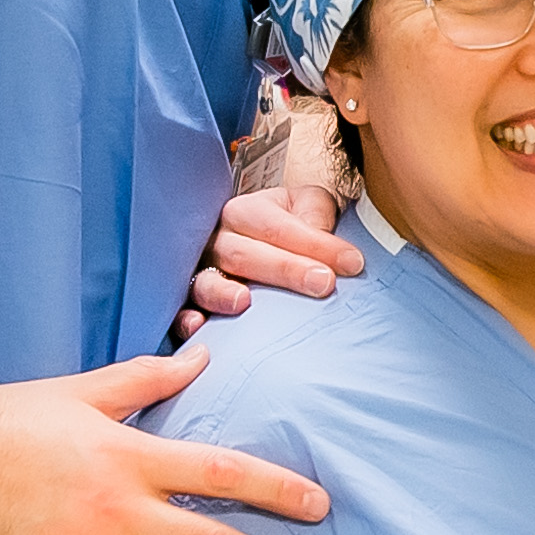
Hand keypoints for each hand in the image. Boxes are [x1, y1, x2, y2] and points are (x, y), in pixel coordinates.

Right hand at [177, 183, 365, 337]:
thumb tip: (325, 242)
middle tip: (323, 284)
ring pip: (207, 283)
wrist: (267, 248)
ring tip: (244, 302)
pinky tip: (198, 327)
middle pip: (244, 254)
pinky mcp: (191, 307)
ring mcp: (201, 275)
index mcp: (246, 213)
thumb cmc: (291, 228)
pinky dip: (186, 320)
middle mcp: (218, 241)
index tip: (353, 263)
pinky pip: (181, 313)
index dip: (317, 245)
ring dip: (224, 293)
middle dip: (285, 269)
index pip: (279, 227)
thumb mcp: (309, 206)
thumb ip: (318, 215)